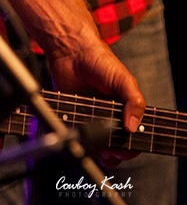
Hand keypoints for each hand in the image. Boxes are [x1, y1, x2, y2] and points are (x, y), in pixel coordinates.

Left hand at [46, 36, 145, 165]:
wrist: (71, 51)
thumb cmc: (100, 60)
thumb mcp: (124, 80)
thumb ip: (134, 101)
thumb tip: (133, 127)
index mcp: (125, 108)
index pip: (134, 136)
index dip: (131, 146)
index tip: (124, 149)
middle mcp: (109, 115)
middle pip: (116, 145)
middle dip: (116, 153)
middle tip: (111, 152)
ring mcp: (91, 117)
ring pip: (98, 145)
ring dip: (99, 152)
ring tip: (99, 150)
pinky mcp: (74, 116)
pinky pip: (78, 135)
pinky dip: (80, 141)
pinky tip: (82, 139)